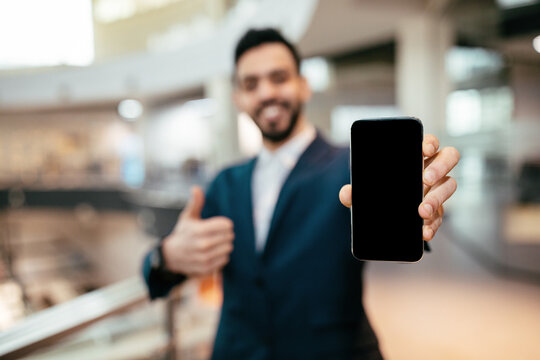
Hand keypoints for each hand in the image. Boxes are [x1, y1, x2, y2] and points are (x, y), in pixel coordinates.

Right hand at [161, 186, 233, 275]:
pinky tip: (214, 252)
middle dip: (226, 234)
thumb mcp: (187, 217)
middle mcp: (201, 245)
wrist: (171, 256)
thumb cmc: (183, 233)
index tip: (221, 224)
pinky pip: (225, 260)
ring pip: (228, 248)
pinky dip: (222, 256)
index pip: (226, 225)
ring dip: (225, 245)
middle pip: (229, 237)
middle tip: (218, 234)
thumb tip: (196, 188)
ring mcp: (204, 258)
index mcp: (198, 230)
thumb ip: (195, 202)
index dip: (225, 224)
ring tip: (216, 243)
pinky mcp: (206, 269)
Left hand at [339, 134, 458, 240]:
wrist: (385, 220)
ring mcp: (437, 190)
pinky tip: (424, 231)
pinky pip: (441, 217)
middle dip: (440, 166)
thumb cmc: (380, 194)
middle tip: (425, 179)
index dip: (430, 143)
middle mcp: (431, 169)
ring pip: (449, 186)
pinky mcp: (438, 212)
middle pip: (449, 157)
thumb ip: (355, 191)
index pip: (429, 142)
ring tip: (422, 211)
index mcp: (415, 157)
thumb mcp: (367, 191)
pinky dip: (433, 225)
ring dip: (437, 198)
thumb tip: (347, 194)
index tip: (424, 149)